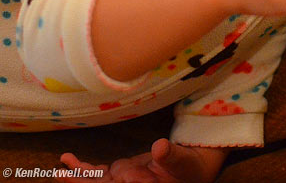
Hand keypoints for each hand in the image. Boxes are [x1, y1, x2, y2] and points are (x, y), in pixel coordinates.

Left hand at [60, 139, 226, 182]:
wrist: (189, 169)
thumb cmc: (188, 168)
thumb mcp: (182, 161)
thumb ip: (171, 156)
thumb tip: (159, 147)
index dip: (102, 182)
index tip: (89, 175)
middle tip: (58, 176)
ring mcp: (120, 182)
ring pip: (92, 182)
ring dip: (74, 176)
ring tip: (57, 169)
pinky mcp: (118, 174)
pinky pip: (96, 173)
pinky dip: (82, 168)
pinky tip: (68, 161)